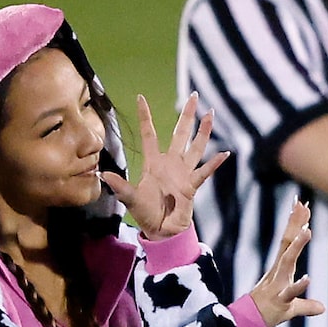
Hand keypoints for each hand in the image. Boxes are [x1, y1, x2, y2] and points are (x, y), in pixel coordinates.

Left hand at [97, 95, 228, 240]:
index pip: (150, 134)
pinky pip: (204, 172)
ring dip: (203, 132)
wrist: (162, 230)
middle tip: (194, 97)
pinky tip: (225, 153)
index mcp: (153, 163)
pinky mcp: (192, 186)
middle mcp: (170, 163)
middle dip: (187, 116)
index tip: (141, 97)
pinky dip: (214, 163)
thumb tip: (102, 174)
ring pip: (195, 147)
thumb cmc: (145, 213)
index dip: (146, 116)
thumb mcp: (130, 198)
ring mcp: (183, 173)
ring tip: (210, 115)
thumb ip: (120, 185)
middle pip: (180, 134)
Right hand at [247, 201, 325, 326]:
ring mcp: (278, 285)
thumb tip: (322, 307)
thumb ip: (307, 305)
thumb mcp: (293, 308)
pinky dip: (299, 286)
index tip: (302, 205)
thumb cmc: (269, 314)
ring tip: (308, 231)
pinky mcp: (279, 301)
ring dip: (298, 247)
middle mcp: (279, 273)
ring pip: (288, 262)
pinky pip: (290, 293)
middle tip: (302, 204)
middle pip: (288, 244)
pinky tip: (308, 278)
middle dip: (295, 224)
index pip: (289, 242)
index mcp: (282, 270)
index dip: (296, 224)